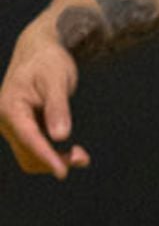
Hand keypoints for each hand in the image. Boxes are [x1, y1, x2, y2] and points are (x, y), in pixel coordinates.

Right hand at [0, 25, 87, 175]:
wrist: (40, 52)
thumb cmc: (49, 61)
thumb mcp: (57, 80)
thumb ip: (58, 107)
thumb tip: (60, 137)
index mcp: (9, 106)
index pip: (28, 137)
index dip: (46, 156)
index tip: (62, 173)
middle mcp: (5, 119)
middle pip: (28, 153)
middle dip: (54, 160)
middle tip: (83, 157)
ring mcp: (12, 126)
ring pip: (30, 157)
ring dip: (54, 161)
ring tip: (81, 156)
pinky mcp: (21, 129)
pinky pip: (34, 150)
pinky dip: (52, 155)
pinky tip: (73, 152)